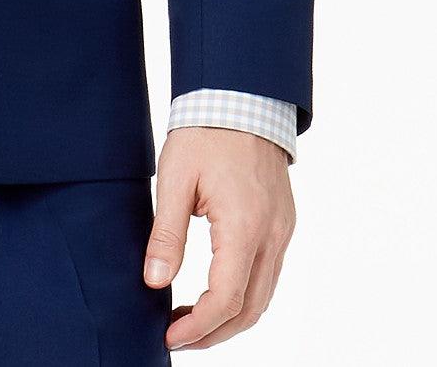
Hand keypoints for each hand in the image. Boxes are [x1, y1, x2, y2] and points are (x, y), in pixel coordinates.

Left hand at [144, 128, 295, 350]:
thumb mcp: (174, 179)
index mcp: (244, 227)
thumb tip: (154, 282)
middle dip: (213, 333)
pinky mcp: (282, 224)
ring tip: (190, 322)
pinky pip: (268, 275)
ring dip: (229, 319)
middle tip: (176, 338)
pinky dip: (243, 296)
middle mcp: (272, 236)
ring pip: (262, 297)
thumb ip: (166, 234)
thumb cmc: (204, 133)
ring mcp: (282, 231)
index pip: (226, 299)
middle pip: (249, 309)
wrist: (241, 97)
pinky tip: (214, 294)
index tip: (169, 337)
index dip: (198, 327)